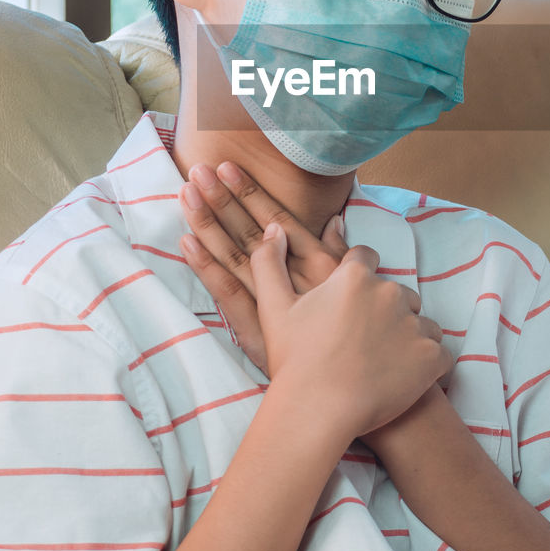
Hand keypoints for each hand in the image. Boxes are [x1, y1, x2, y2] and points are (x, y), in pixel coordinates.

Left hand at [178, 162, 346, 373]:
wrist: (360, 383)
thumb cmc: (362, 333)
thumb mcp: (358, 286)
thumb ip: (343, 252)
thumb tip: (335, 220)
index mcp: (320, 263)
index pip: (279, 219)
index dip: (251, 193)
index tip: (228, 167)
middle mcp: (296, 278)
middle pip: (252, 232)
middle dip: (224, 199)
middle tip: (199, 170)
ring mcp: (275, 304)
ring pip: (236, 256)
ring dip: (210, 223)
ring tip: (188, 194)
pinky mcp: (259, 332)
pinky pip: (228, 293)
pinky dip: (207, 267)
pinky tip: (187, 242)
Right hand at [250, 224, 451, 437]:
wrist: (317, 411)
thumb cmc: (293, 361)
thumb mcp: (273, 307)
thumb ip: (269, 262)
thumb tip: (273, 229)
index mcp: (355, 276)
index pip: (366, 258)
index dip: (358, 277)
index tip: (350, 301)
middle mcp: (389, 292)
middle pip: (396, 292)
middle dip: (384, 310)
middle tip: (362, 341)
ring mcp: (414, 324)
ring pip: (420, 322)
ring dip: (407, 336)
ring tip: (383, 363)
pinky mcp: (432, 357)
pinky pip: (439, 353)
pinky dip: (427, 365)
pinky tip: (406, 378)